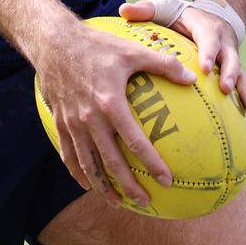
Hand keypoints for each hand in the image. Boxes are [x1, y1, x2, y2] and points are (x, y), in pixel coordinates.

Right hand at [35, 21, 196, 207]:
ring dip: (103, 187)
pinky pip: (68, 156)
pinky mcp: (60, 122)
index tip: (166, 180)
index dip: (152, 164)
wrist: (54, 42)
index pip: (134, 142)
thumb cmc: (96, 45)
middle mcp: (90, 119)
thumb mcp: (131, 50)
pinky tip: (88, 184)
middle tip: (145, 202)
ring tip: (118, 202)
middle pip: (111, 162)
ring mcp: (72, 123)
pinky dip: (79, 174)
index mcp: (110, 103)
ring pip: (88, 165)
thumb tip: (192, 77)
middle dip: (129, 187)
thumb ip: (162, 64)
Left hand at [119, 0, 245, 131]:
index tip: (204, 68)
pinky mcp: (233, 74)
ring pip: (243, 77)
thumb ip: (146, 10)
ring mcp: (231, 60)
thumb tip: (123, 10)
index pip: (209, 39)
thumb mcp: (164, 7)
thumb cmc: (181, 15)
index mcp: (207, 29)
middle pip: (231, 58)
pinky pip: (243, 91)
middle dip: (230, 74)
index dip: (208, 52)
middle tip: (225, 90)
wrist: (211, 15)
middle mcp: (224, 44)